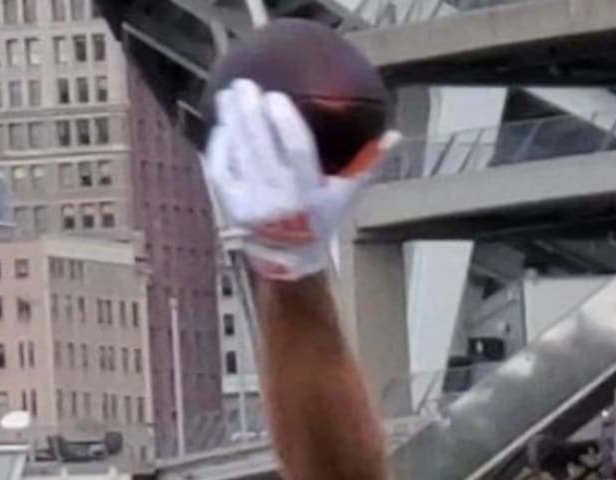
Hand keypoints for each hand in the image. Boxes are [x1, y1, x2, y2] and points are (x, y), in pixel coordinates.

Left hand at [203, 78, 399, 280]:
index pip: (296, 150)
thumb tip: (395, 136)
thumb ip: (367, 164)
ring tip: (229, 96)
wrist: (289, 257)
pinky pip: (221, 167)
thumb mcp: (347, 196)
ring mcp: (251, 201)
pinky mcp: (230, 204)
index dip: (284, 121)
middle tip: (246, 86)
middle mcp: (279, 197)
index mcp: (308, 192)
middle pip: (261, 145)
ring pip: (239, 152)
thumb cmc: (320, 220)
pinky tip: (223, 125)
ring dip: (232, 120)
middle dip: (251, 111)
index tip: (275, 97)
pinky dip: (220, 144)